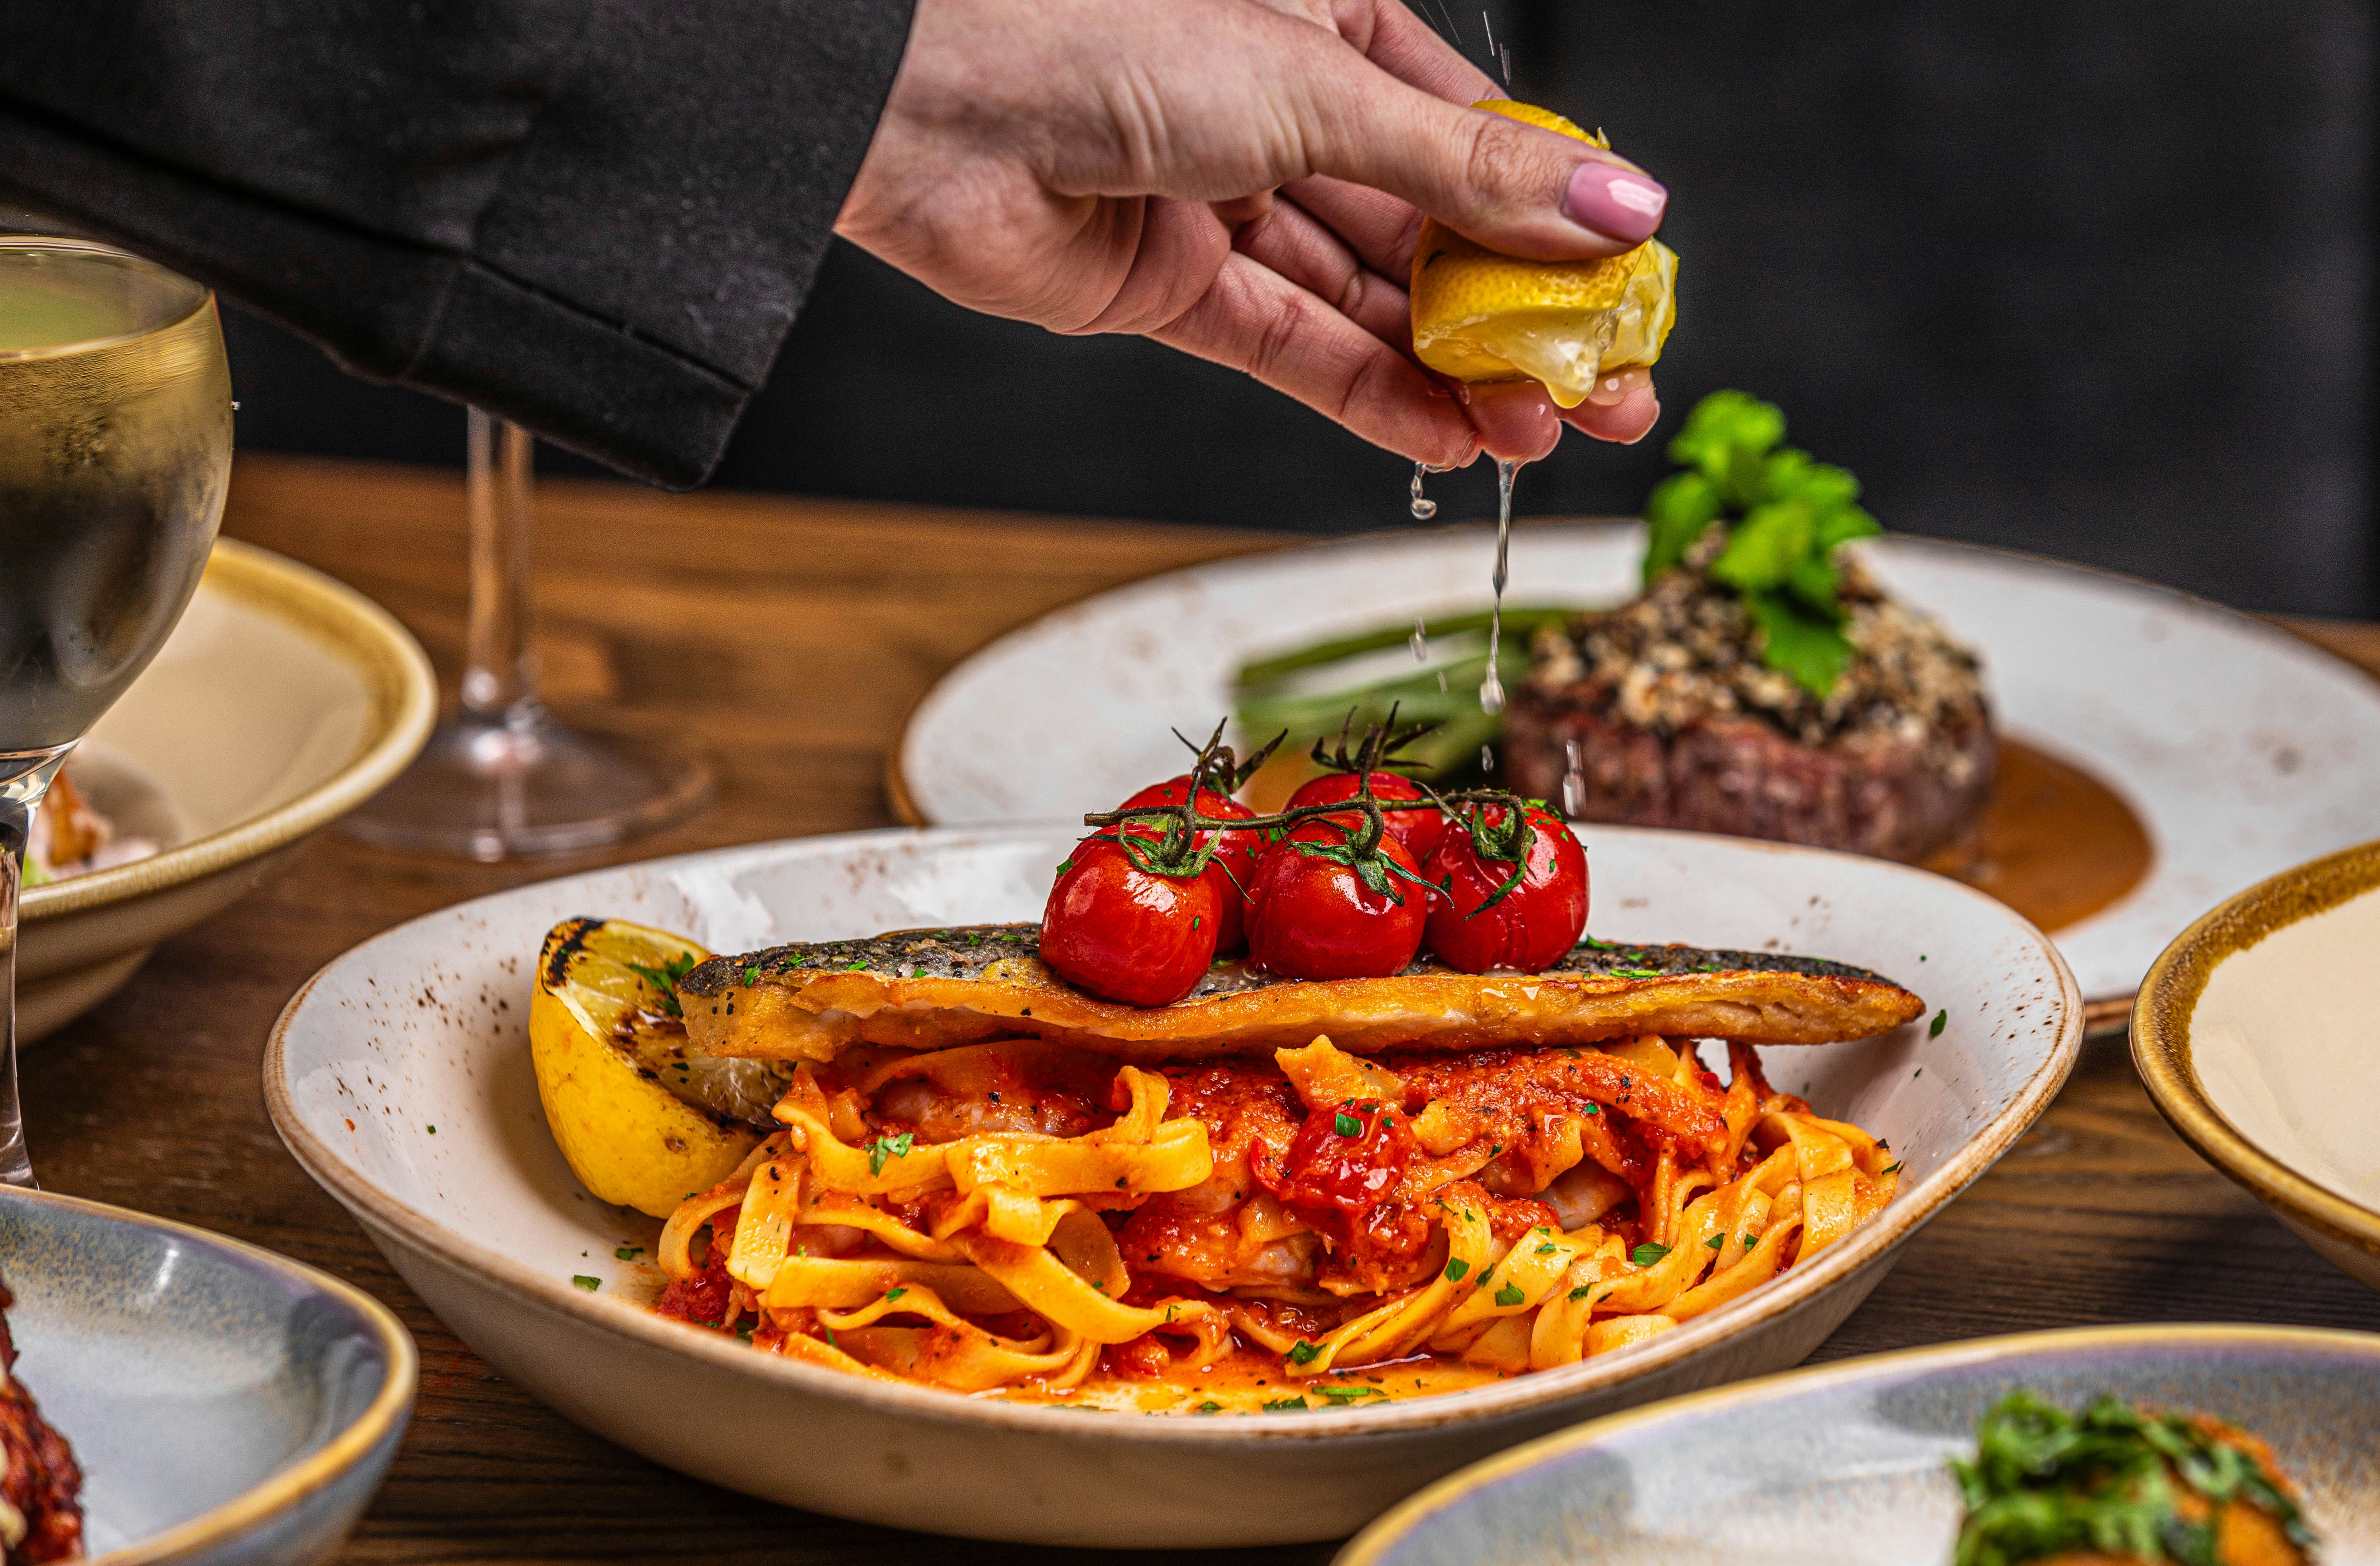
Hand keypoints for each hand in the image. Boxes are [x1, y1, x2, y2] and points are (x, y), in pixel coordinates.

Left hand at [834, 0, 1664, 468]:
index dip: (1553, 222)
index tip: (1624, 292)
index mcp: (1332, 25)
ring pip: (1366, 306)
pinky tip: (1448, 438)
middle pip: (1429, 236)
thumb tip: (1617, 207)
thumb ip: (1466, 173)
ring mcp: (1226, 207)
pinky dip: (1367, 396)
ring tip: (1542, 434)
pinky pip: (1290, 350)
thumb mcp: (1323, 91)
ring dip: (1454, 374)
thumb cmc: (1104, 33)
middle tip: (1607, 393)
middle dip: (1518, 319)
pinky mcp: (1171, 290)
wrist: (929, 99)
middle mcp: (1282, 116)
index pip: (1472, 141)